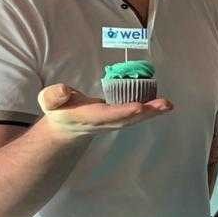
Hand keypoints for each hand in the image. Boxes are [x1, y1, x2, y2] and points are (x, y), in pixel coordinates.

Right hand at [37, 83, 172, 139]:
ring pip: (136, 119)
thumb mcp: (49, 101)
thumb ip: (54, 96)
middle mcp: (105, 122)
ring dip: (153, 113)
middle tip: (164, 105)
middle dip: (146, 113)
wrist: (67, 126)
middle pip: (127, 119)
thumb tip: (65, 90)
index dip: (122, 111)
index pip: (107, 115)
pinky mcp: (122, 119)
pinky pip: (138, 116)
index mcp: (87, 117)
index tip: (138, 107)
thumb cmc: (60, 109)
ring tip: (168, 105)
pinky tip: (165, 105)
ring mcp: (114, 122)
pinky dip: (152, 111)